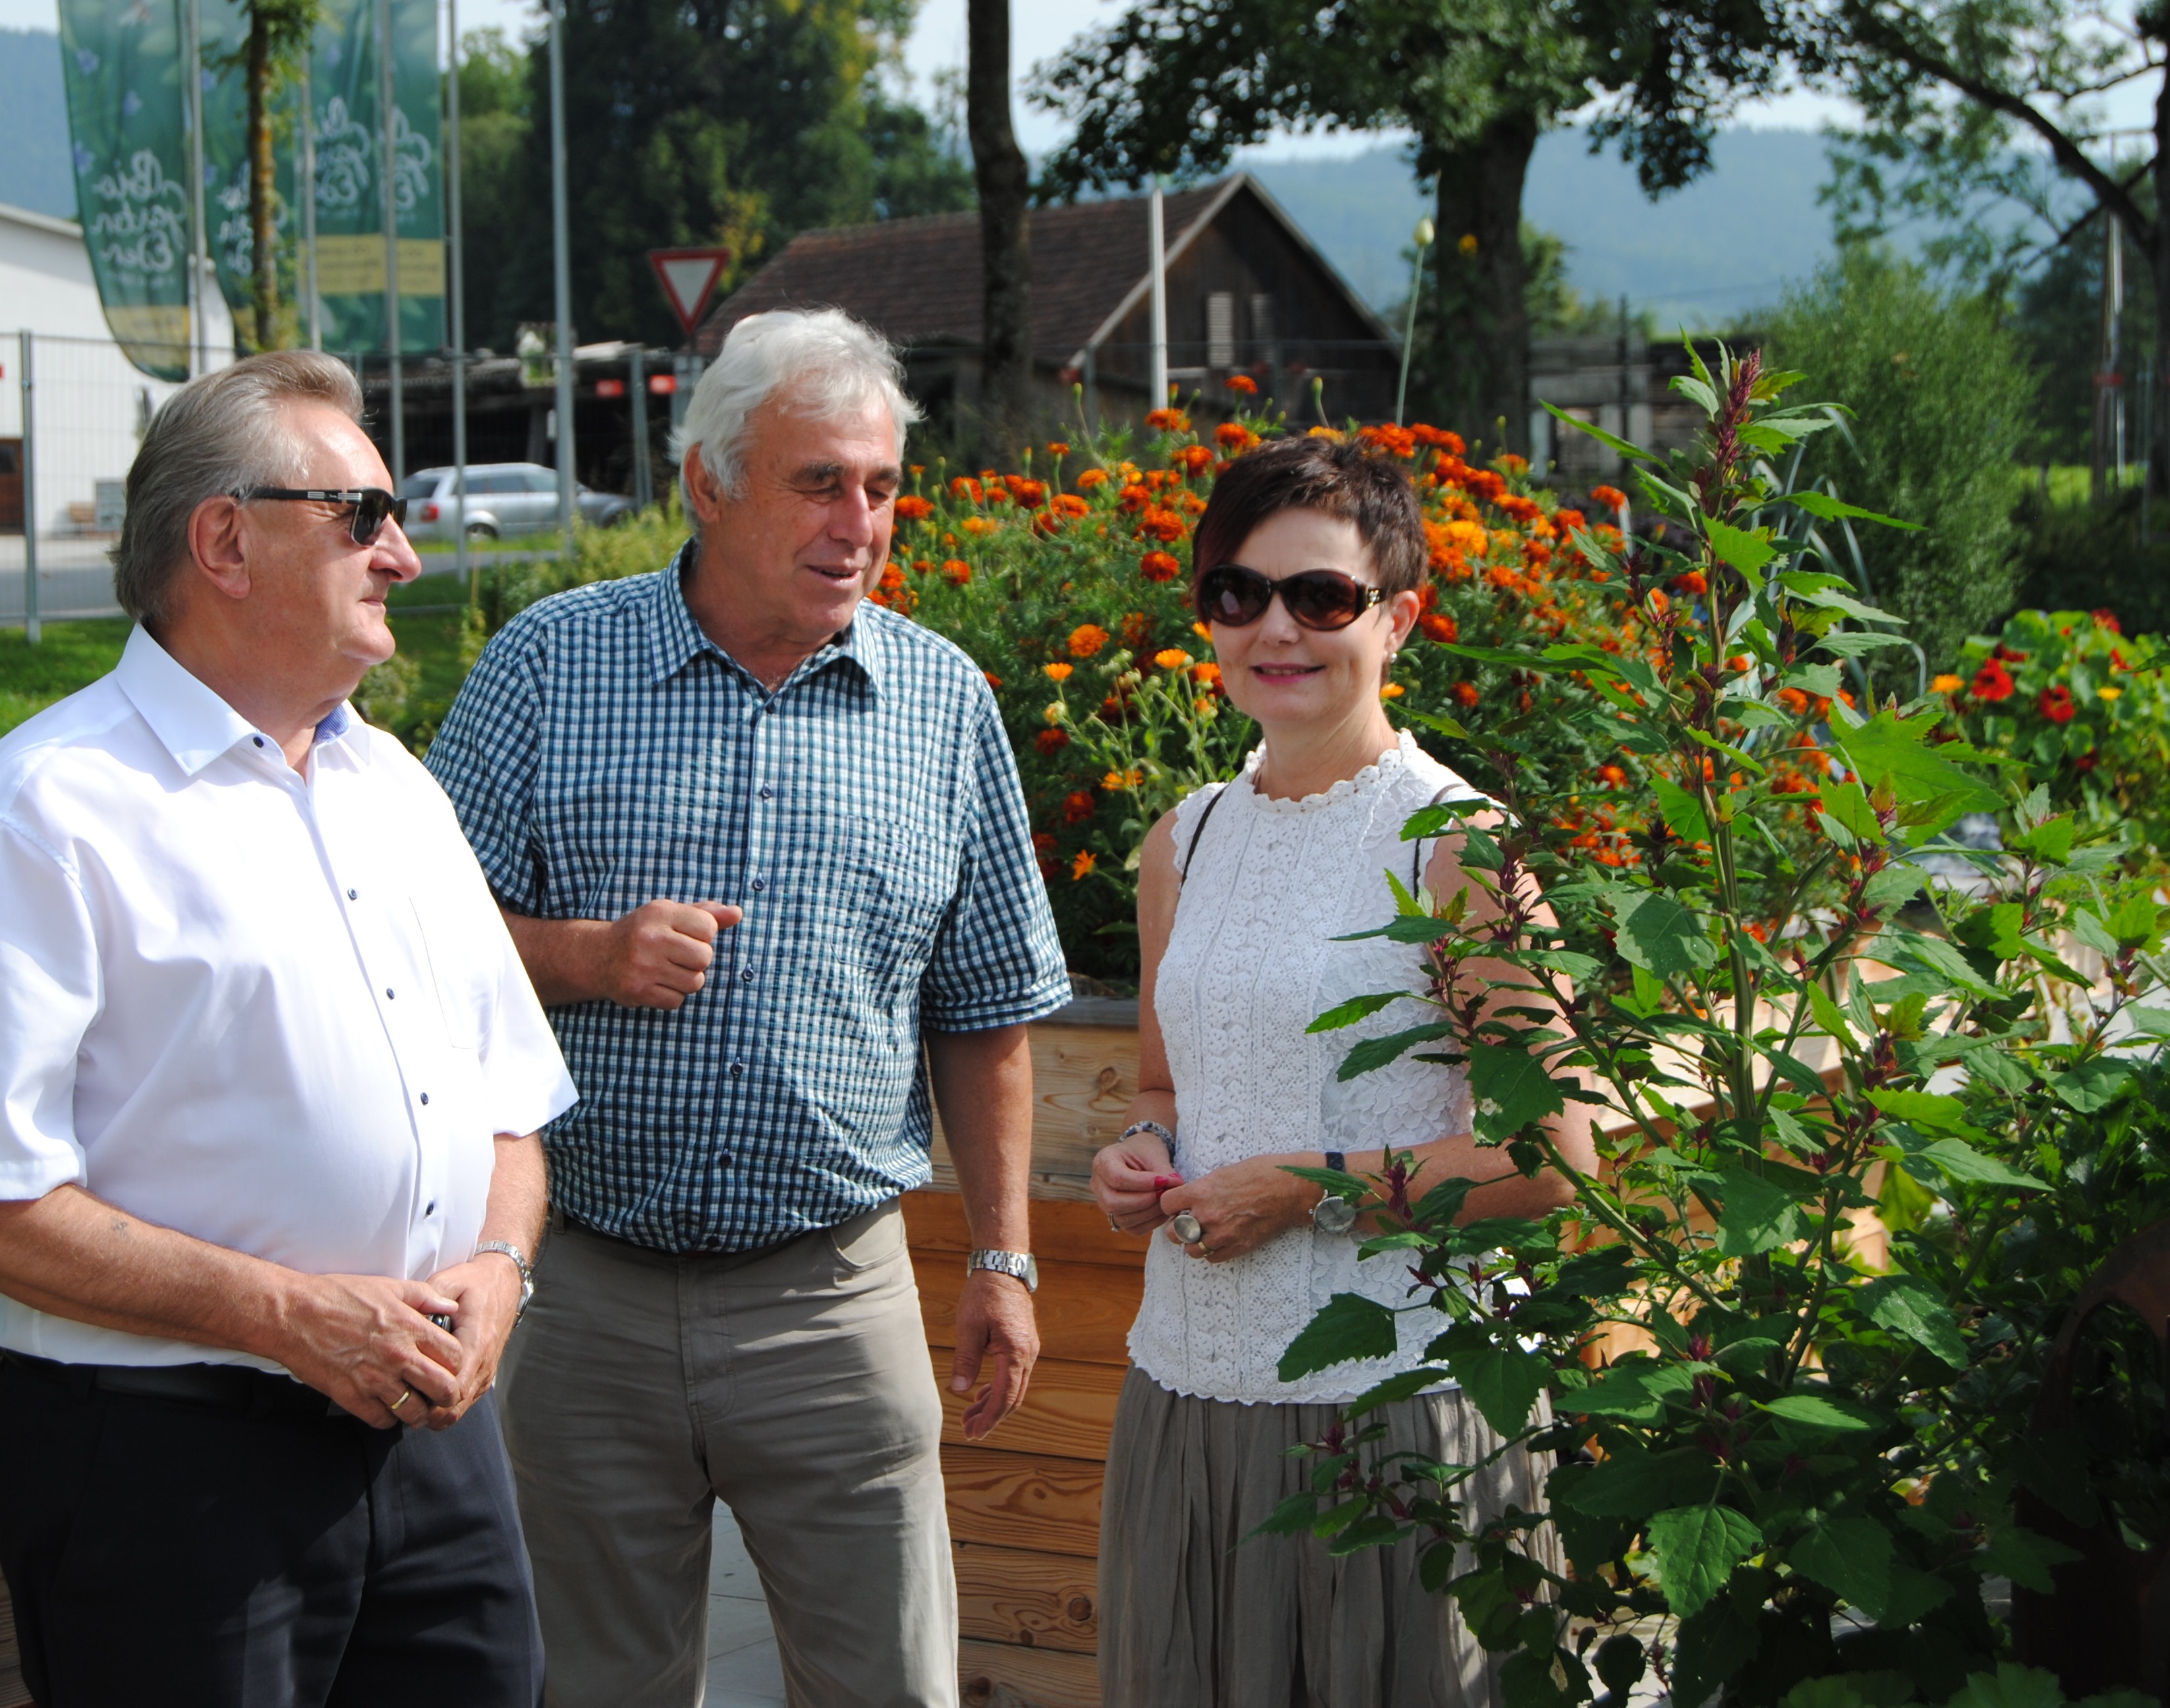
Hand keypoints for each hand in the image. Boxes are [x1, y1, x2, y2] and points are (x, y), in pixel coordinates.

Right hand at [273, 1273, 467, 1428]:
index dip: (457, 1363)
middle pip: (443, 1388)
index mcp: (410, 1327)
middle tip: (440, 1394)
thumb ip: (424, 1297)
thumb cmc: (338, 1296)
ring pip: (414, 1411)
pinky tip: (386, 1409)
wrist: (293, 1314)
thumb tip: (452, 1307)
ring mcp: (374, 1379)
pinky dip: (388, 1419)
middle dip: (447, 1394)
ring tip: (415, 1406)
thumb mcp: (388, 1286)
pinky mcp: (351, 1396)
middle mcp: (397, 1356)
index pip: (455, 1356)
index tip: (450, 1365)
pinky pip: (382, 1420)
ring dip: (418, 1412)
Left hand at [407, 1254, 527, 1429]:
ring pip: (460, 1409)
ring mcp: (486, 1371)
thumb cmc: (474, 1283)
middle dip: (426, 1411)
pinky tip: (426, 1393)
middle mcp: (484, 1362)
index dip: (426, 1397)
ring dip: (435, 1411)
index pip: (453, 1386)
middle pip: (454, 1406)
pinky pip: (465, 1401)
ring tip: (410, 1399)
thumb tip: (404, 1324)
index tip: (402, 1392)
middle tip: (399, 1401)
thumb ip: (426, 1302)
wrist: (504, 1282)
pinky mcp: (485, 1374)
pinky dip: (445, 1405)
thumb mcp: (447, 1282)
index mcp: (476, 1342)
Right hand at [604, 899, 741, 1008]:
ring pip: (694, 982)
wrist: (598, 956)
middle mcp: (650, 938)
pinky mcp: (637, 991)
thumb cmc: (645, 932)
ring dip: (686, 979)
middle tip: (677, 955)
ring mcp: (642, 966)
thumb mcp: (671, 914)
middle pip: (704, 957)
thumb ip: (707, 913)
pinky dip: (672, 995)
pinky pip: (677, 1000)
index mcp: (660, 912)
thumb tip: (738, 913)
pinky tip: (657, 983)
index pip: (708, 927)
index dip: (703, 935)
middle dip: (697, 959)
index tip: (686, 935)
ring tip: (667, 969)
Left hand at [948, 1269, 1038, 1440]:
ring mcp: (1028, 1349)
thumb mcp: (969, 1327)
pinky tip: (982, 1394)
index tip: (974, 1432)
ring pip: (1015, 1388)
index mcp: (1014, 1352)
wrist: (1003, 1268)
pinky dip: (999, 1388)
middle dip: (991, 1417)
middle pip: (1013, 1398)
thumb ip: (965, 1360)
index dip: (990, 1418)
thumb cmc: (985, 1294)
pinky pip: (1015, 1375)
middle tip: (969, 1430)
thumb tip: (959, 1390)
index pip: (1005, 1397)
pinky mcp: (1023, 1344)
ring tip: (971, 1415)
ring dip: (994, 1404)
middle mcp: (1027, 1354)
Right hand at [1092, 1135, 1182, 1234]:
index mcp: (1103, 1161)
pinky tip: (1163, 1210)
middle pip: (1113, 1203)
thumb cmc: (1144, 1151)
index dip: (1142, 1183)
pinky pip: (1132, 1228)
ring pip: (1122, 1219)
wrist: (1139, 1156)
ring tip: (1166, 1200)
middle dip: (1144, 1201)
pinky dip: (1151, 1222)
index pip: (1117, 1178)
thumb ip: (1163, 1172)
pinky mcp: (1116, 1217)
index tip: (1163, 1181)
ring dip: (1149, 1212)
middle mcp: (1098, 1184)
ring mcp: (1104, 1203)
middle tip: (1165, 1193)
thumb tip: (1176, 1187)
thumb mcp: (1154, 1154)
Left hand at [1159, 1155, 1317, 1263]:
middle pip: (1174, 1232)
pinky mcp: (1238, 1246)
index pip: (1167, 1205)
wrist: (1290, 1188)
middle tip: (1186, 1223)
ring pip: (1192, 1249)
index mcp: (1202, 1191)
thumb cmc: (1261, 1172)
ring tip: (1203, 1235)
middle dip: (1177, 1228)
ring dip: (1194, 1243)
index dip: (1170, 1205)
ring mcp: (1223, 1234)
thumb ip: (1203, 1188)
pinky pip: (1213, 1258)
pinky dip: (1212, 1252)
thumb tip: (1191, 1197)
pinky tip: (1219, 1241)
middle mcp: (1208, 1215)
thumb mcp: (1225, 1171)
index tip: (1176, 1206)